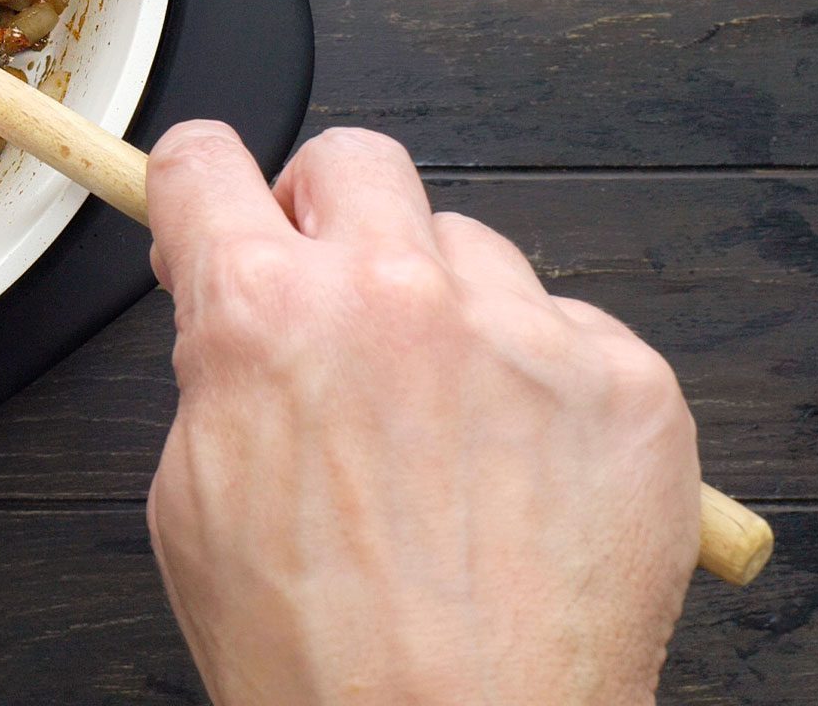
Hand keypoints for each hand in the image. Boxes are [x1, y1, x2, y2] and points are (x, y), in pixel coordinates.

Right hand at [144, 122, 698, 705]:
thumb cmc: (320, 659)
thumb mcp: (192, 497)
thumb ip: (221, 370)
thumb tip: (237, 315)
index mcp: (262, 314)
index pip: (206, 163)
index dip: (198, 186)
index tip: (213, 200)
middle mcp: (393, 296)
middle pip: (354, 160)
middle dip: (326, 216)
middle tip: (331, 295)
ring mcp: (520, 332)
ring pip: (470, 245)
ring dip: (444, 306)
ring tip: (442, 425)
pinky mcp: (624, 384)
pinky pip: (571, 328)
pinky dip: (540, 380)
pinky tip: (517, 466)